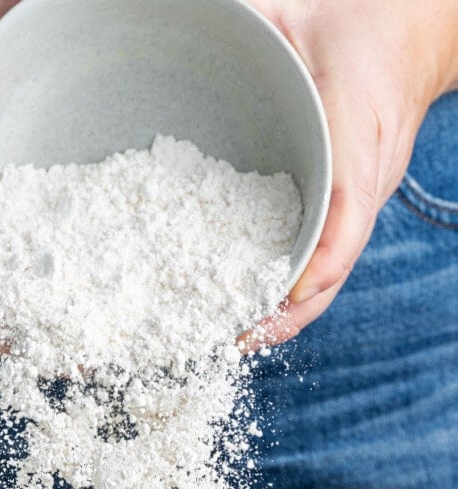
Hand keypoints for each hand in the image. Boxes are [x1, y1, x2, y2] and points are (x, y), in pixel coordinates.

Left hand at [241, 0, 457, 346]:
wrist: (406, 28)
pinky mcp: (337, 208)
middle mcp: (361, 185)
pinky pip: (312, 258)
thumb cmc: (359, 19)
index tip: (282, 298)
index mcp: (361, 138)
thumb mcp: (300, 13)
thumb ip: (257, 25)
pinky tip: (242, 304)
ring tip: (232, 338)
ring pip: (321, 275)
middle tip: (236, 340)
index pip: (348, 215)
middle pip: (330, 270)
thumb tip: (199, 30)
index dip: (318, 264)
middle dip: (285, 314)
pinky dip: (281, 289)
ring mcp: (352, 204)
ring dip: (281, 312)